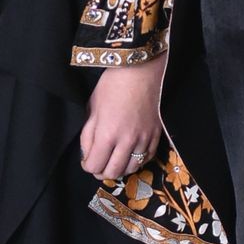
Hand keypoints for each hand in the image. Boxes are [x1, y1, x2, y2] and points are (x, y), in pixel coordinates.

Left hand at [79, 54, 166, 178]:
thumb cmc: (112, 85)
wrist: (142, 70)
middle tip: (99, 163)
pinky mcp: (156, 135)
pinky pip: (147, 158)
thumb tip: (88, 154)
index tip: (87, 160)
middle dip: (102, 171)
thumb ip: (88, 134)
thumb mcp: (93, 108)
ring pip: (131, 168)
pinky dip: (137, 161)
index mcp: (107, 134)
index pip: (94, 165)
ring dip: (120, 168)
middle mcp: (126, 142)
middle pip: (113, 173)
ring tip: (114, 160)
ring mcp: (144, 140)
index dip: (87, 166)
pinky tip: (130, 154)